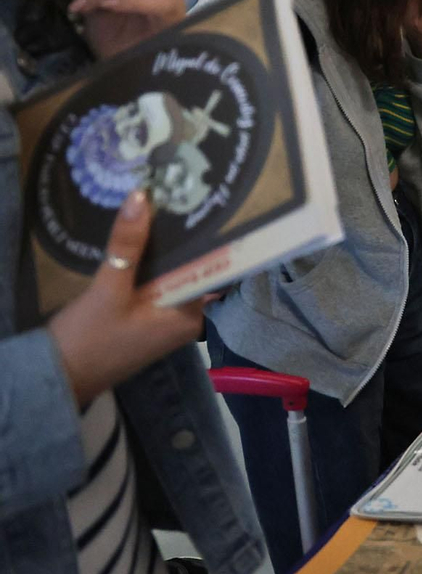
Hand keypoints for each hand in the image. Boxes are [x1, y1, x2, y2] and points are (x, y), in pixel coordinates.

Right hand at [47, 190, 210, 407]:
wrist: (58, 377)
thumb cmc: (90, 339)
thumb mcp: (109, 288)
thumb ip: (127, 245)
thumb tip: (142, 198)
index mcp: (189, 315)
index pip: (212, 270)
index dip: (211, 238)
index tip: (210, 204)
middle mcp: (186, 319)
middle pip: (191, 270)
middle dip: (185, 239)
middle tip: (180, 196)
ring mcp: (166, 321)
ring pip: (172, 277)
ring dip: (165, 252)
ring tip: (162, 208)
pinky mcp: (147, 321)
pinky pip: (157, 287)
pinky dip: (150, 268)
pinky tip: (141, 243)